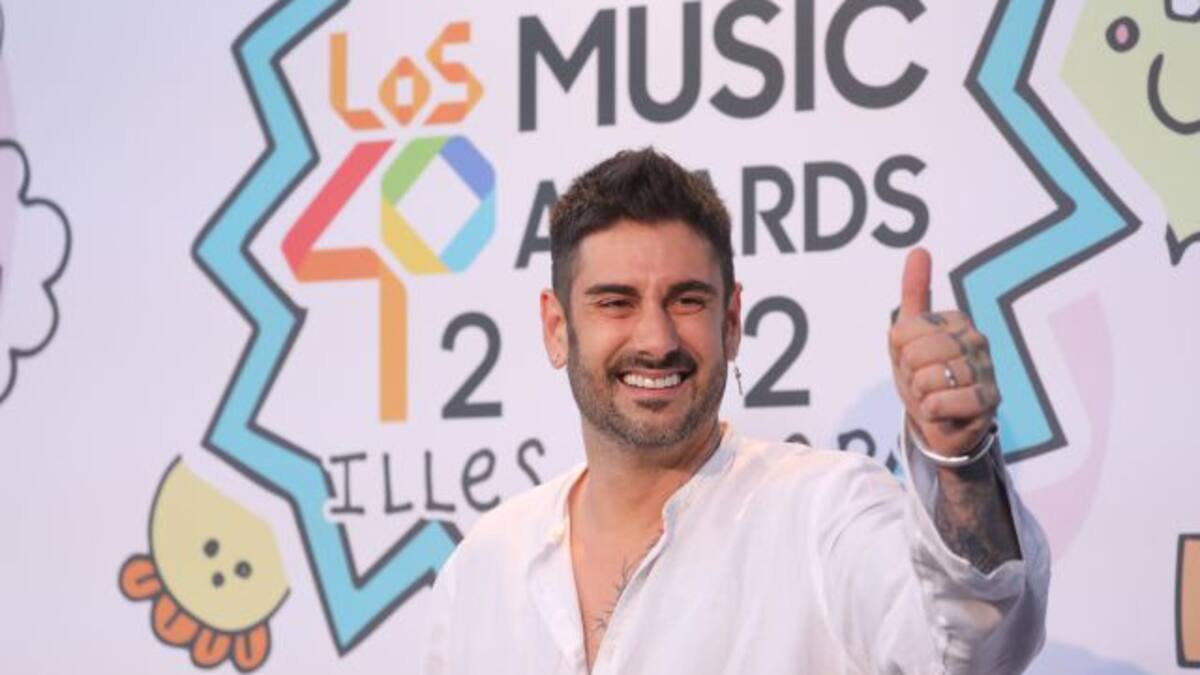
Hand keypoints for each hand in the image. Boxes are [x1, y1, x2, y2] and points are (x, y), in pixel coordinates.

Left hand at [888, 248, 999, 457]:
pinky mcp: (990, 401)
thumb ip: (915, 293)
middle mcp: (977, 339)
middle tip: (922, 382)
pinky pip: (942, 402)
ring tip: (935, 395)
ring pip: (928, 380)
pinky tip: (943, 411)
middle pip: (916, 354)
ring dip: (921, 395)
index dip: (899, 353)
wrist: (940, 424)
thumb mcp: (908, 336)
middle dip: (910, 375)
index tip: (911, 360)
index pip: (903, 331)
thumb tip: (919, 250)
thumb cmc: (924, 376)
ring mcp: (987, 370)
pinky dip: (933, 411)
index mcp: (956, 320)